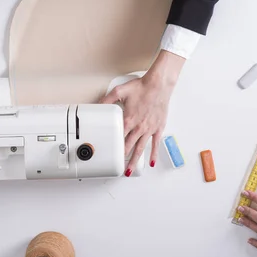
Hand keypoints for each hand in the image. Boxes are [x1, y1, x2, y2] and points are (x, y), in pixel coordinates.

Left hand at [100, 50, 184, 175]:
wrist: (158, 84)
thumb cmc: (142, 87)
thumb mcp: (119, 91)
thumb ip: (107, 100)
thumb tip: (98, 105)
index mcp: (128, 119)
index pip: (118, 137)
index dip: (113, 148)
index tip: (109, 156)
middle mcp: (138, 127)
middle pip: (128, 147)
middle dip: (122, 159)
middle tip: (117, 169)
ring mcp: (149, 129)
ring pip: (140, 149)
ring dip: (134, 161)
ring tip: (130, 171)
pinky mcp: (158, 128)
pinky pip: (155, 143)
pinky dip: (153, 154)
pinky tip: (150, 162)